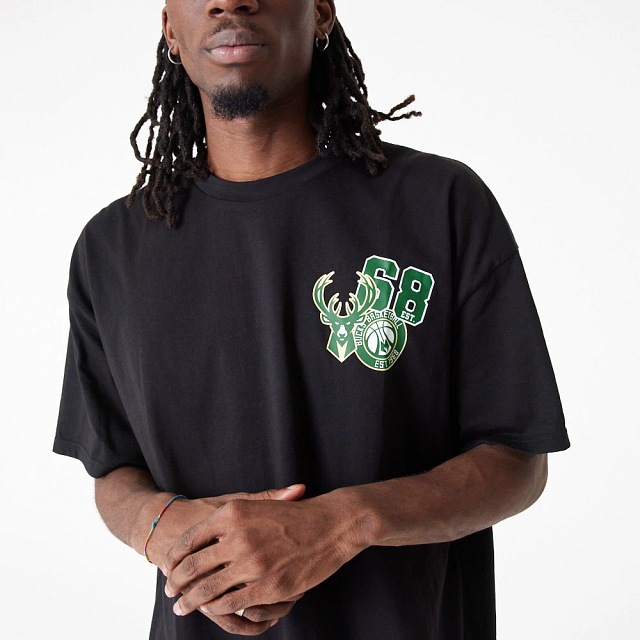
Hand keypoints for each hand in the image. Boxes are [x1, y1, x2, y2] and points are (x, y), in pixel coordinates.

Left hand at [162, 489, 368, 629]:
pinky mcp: (268, 585)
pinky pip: (232, 602)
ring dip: (191, 600)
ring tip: (182, 606)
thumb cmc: (295, 514)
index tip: (168, 566)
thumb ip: (232, 517)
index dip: (175, 556)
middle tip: (170, 590)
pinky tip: (212, 610)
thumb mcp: (259, 504)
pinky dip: (218, 609)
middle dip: (177, 581)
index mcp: (233, 512)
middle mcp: (239, 536)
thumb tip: (202, 532)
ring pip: (209, 588)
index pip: (191, 538)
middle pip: (194, 565)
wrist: (332, 524)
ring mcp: (253, 562)